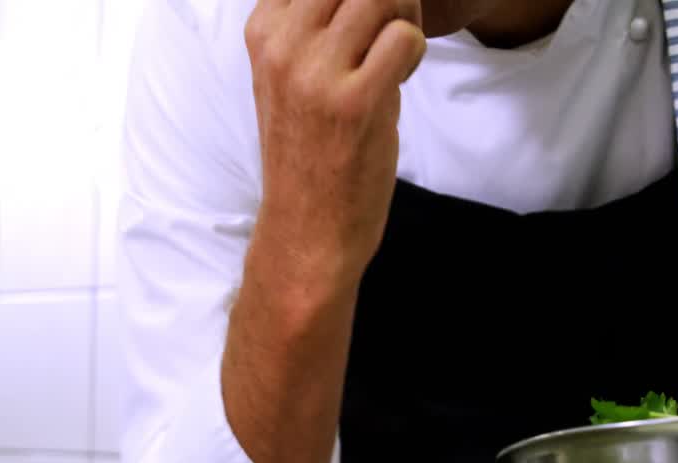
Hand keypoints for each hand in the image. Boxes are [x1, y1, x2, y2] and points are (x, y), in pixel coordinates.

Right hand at [245, 0, 427, 283]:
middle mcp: (282, 46)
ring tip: (393, 58)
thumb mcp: (288, 76)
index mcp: (263, 32)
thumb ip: (311, 25)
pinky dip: (414, 54)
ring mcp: (316, 73)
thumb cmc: (307, 151)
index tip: (357, 24)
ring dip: (403, 21)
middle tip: (388, 34)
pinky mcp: (355, 102)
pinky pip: (404, 37)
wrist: (306, 226)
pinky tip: (399, 81)